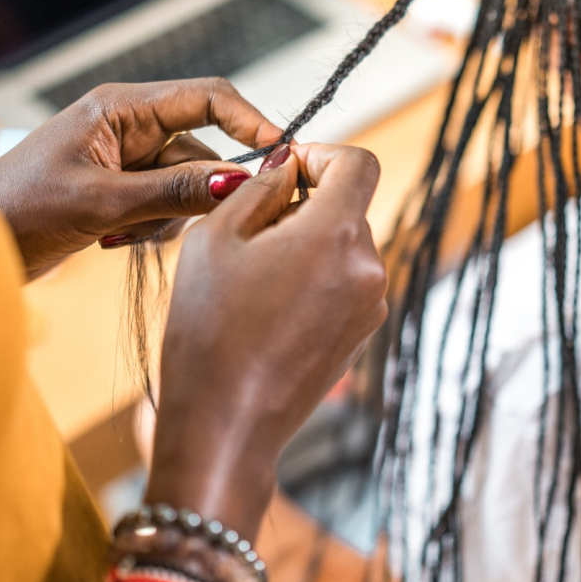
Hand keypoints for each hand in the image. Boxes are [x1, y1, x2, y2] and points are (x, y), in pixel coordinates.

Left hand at [0, 78, 281, 278]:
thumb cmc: (20, 209)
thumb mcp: (106, 201)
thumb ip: (178, 191)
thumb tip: (243, 182)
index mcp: (123, 107)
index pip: (209, 96)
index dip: (250, 121)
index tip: (281, 154)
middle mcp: (130, 126)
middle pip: (204, 152)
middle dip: (196, 193)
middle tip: (174, 222)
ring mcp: (127, 160)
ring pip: (189, 187)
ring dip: (169, 218)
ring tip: (122, 235)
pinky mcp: (122, 191)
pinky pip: (168, 207)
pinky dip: (152, 229)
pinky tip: (114, 241)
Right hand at [145, 143, 387, 537]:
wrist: (225, 426)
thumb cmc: (209, 331)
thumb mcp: (215, 238)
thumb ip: (260, 188)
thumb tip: (289, 165)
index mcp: (337, 235)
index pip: (359, 164)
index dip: (322, 155)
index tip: (286, 169)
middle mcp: (369, 268)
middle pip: (349, 207)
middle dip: (304, 205)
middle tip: (248, 232)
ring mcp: (371, 306)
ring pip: (344, 246)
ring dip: (306, 244)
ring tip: (252, 278)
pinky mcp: (363, 334)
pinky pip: (344, 283)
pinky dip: (314, 278)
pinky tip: (269, 308)